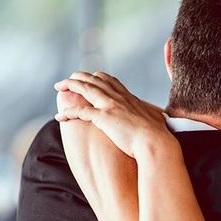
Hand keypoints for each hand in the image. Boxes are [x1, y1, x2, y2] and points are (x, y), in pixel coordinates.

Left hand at [54, 72, 170, 157]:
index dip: (97, 77)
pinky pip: (80, 111)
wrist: (156, 143)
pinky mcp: (104, 118)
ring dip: (70, 85)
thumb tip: (161, 117)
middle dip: (80, 76)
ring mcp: (111, 106)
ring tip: (59, 86)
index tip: (90, 78)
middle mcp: (119, 98)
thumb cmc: (159, 136)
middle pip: (95, 79)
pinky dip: (68, 113)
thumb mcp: (156, 120)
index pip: (110, 80)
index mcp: (129, 98)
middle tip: (70, 79)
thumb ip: (154, 115)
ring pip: (85, 88)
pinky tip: (59, 117)